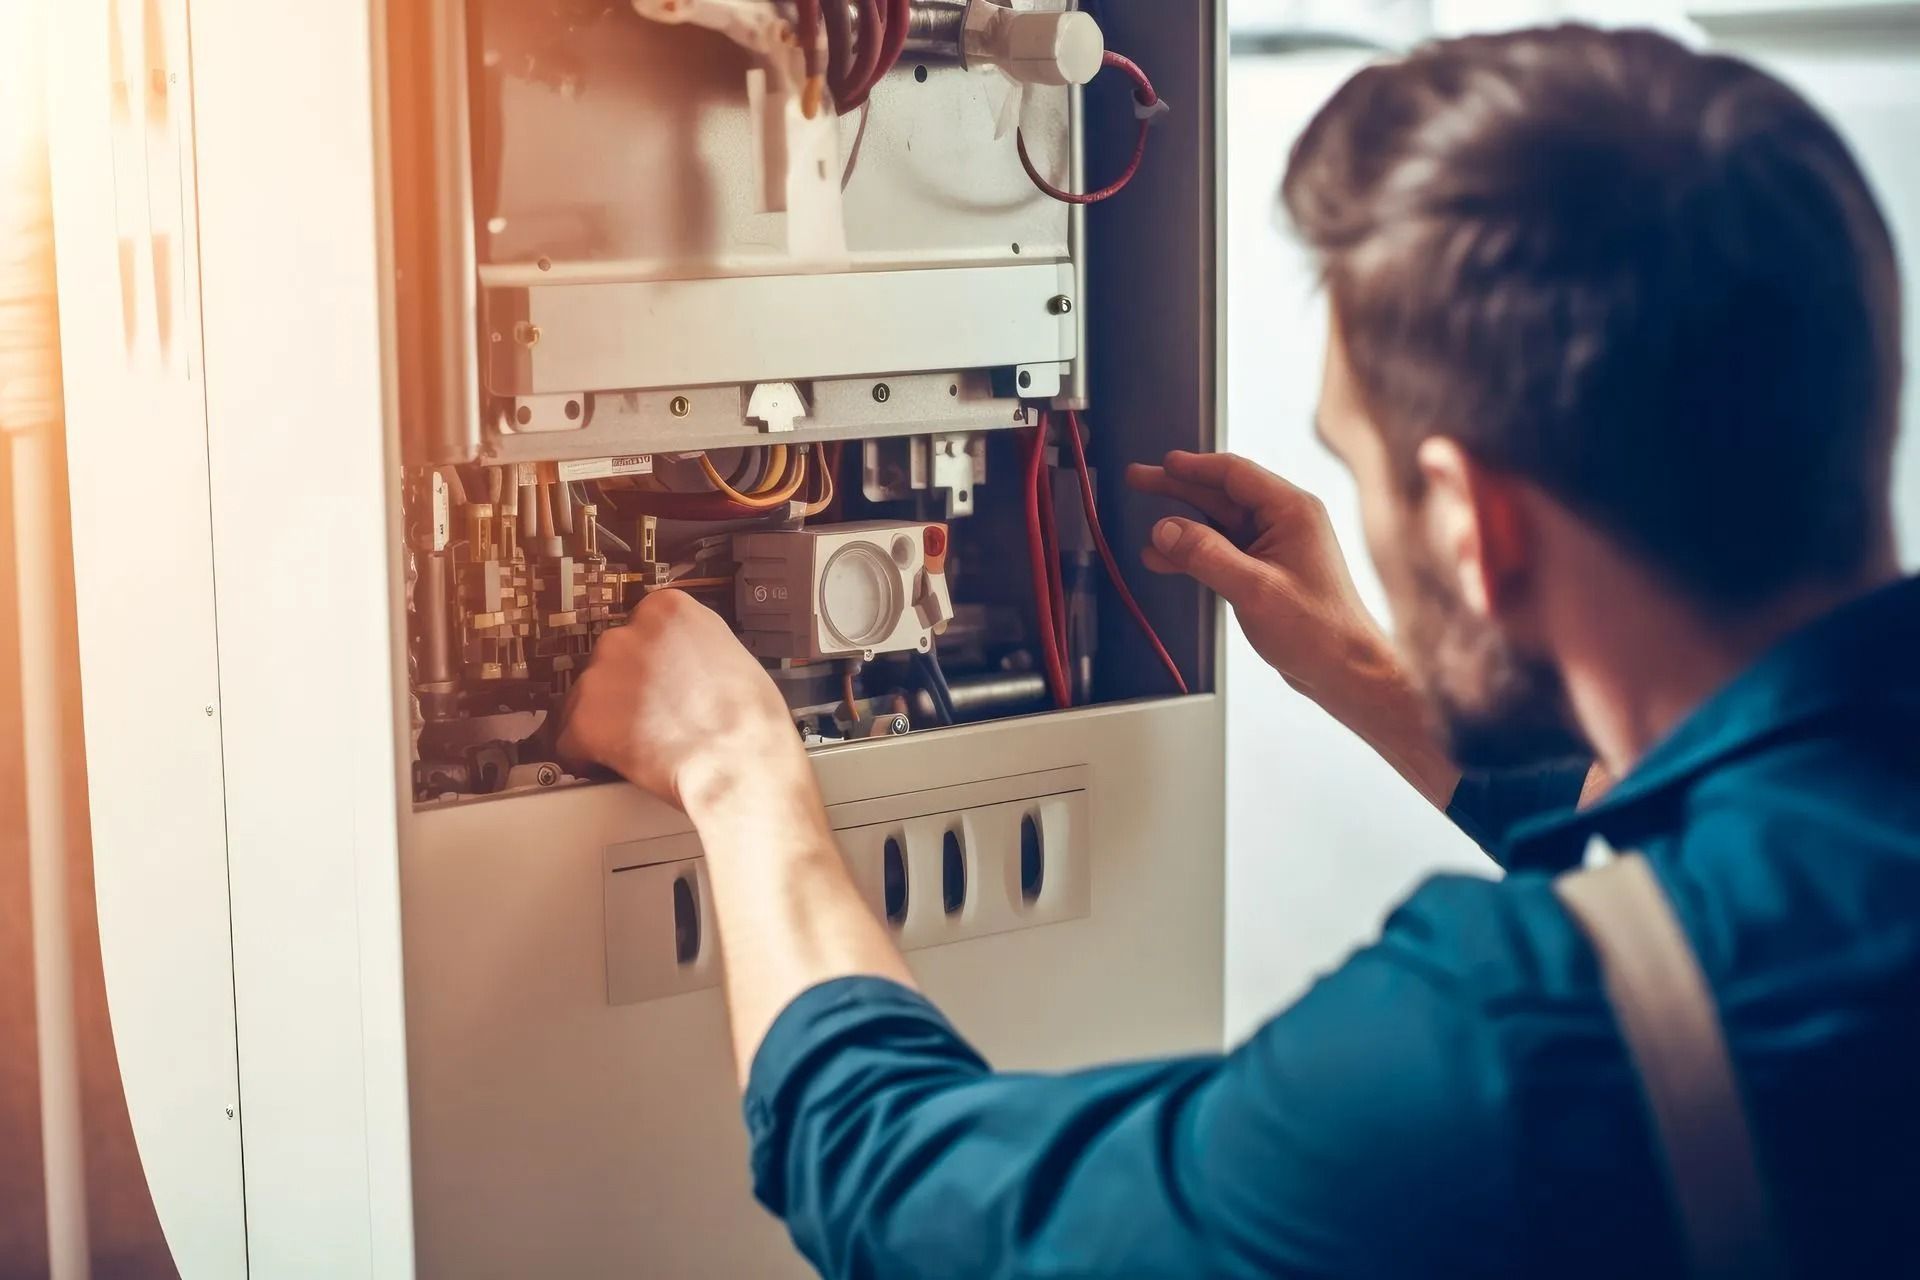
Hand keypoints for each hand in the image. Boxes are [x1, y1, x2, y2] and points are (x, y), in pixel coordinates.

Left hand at [559, 591, 807, 811]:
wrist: (741, 761)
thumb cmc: (750, 719)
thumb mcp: (730, 652)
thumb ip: (692, 648)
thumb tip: (680, 664)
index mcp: (667, 610)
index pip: (639, 628)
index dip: (647, 662)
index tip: (655, 681)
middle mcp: (627, 633)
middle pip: (608, 661)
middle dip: (623, 690)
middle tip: (652, 718)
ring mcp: (601, 675)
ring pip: (585, 700)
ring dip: (605, 722)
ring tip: (641, 746)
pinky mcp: (584, 719)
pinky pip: (570, 740)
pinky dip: (587, 756)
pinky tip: (616, 764)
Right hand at [1127, 451, 1392, 705]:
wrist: (1345, 670)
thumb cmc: (1319, 630)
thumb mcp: (1254, 589)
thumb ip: (1205, 555)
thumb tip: (1164, 529)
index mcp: (1292, 511)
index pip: (1234, 473)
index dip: (1194, 466)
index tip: (1162, 464)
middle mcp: (1285, 522)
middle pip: (1222, 494)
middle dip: (1179, 488)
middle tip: (1141, 480)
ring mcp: (1276, 547)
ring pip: (1219, 524)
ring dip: (1182, 526)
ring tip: (1146, 526)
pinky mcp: (1267, 571)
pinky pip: (1223, 551)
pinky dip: (1194, 554)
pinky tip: (1166, 561)